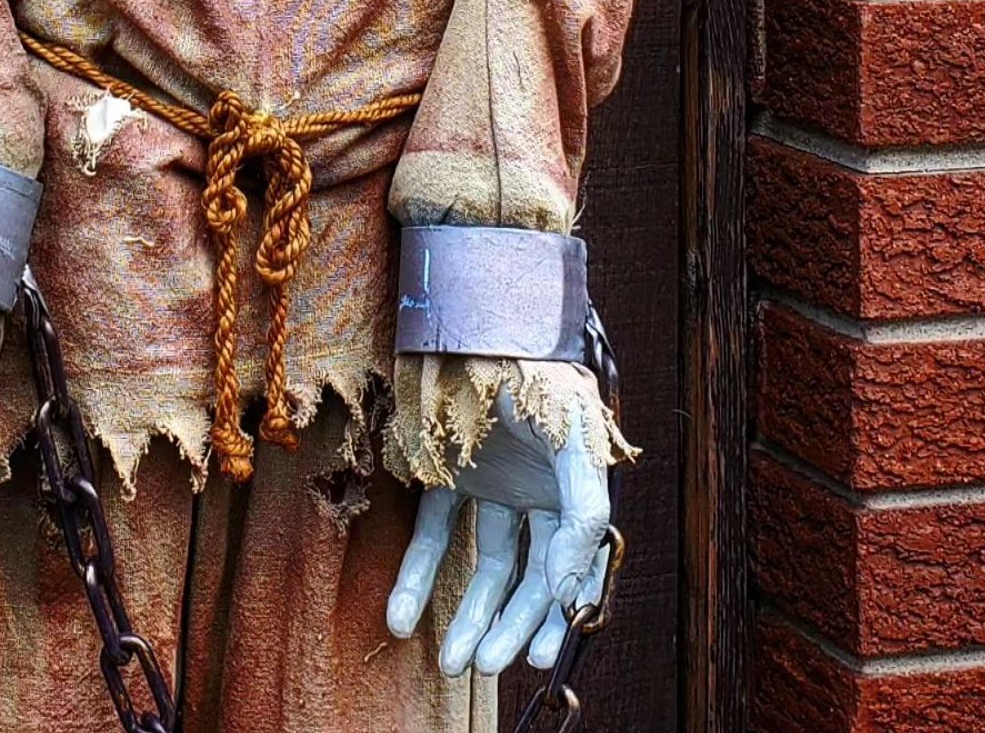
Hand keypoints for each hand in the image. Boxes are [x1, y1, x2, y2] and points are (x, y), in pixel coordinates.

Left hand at [385, 362, 611, 676]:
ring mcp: (487, 485)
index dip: (557, 613)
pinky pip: (429, 532)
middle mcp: (533, 494)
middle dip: (509, 626)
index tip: (539, 658)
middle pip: (525, 577)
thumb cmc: (538, 374)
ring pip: (480, 567)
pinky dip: (415, 576)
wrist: (482, 317)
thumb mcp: (575, 442)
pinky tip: (401, 617)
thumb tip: (571, 586)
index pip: (571, 567)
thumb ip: (584, 513)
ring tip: (455, 663)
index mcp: (573, 490)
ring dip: (468, 617)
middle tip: (488, 666)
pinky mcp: (442, 472)